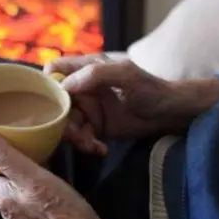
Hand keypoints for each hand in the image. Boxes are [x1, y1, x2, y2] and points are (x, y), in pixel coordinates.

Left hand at [0, 132, 124, 218]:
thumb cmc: (60, 212)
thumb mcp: (32, 178)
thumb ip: (5, 159)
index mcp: (0, 197)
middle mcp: (7, 207)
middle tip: (7, 137)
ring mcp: (23, 212)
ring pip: (9, 184)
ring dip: (13, 165)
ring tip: (25, 145)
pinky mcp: (39, 214)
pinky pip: (26, 190)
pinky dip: (30, 174)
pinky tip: (44, 164)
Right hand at [45, 54, 218, 153]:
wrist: (171, 114)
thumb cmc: (151, 88)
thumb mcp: (125, 75)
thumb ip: (95, 75)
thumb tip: (64, 86)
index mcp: (85, 68)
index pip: (54, 70)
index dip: (47, 85)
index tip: (51, 102)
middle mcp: (82, 88)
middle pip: (56, 103)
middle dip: (62, 120)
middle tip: (76, 133)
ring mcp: (88, 109)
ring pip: (66, 124)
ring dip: (75, 137)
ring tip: (91, 144)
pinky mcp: (95, 127)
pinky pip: (80, 138)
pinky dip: (87, 145)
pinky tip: (101, 149)